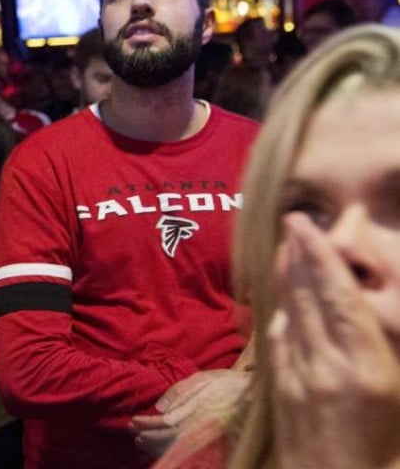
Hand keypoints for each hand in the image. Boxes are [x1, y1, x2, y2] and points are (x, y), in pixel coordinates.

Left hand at [130, 369, 248, 457]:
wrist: (255, 394)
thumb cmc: (226, 383)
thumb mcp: (202, 379)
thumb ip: (179, 393)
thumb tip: (159, 408)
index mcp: (196, 411)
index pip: (165, 424)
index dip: (147, 425)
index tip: (133, 422)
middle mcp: (200, 427)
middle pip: (168, 440)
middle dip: (149, 438)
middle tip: (134, 434)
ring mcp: (206, 436)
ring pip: (177, 448)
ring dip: (157, 446)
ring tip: (142, 441)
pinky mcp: (212, 443)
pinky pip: (187, 449)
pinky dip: (171, 449)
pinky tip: (162, 446)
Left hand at [269, 213, 399, 468]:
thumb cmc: (388, 449)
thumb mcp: (399, 390)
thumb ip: (381, 345)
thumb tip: (363, 310)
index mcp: (366, 366)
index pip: (337, 297)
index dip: (319, 256)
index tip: (303, 223)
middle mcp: (326, 366)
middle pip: (306, 297)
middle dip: (298, 256)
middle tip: (294, 221)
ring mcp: (298, 377)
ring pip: (288, 314)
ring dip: (286, 278)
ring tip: (287, 247)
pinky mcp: (281, 390)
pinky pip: (278, 340)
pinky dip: (280, 311)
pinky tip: (283, 297)